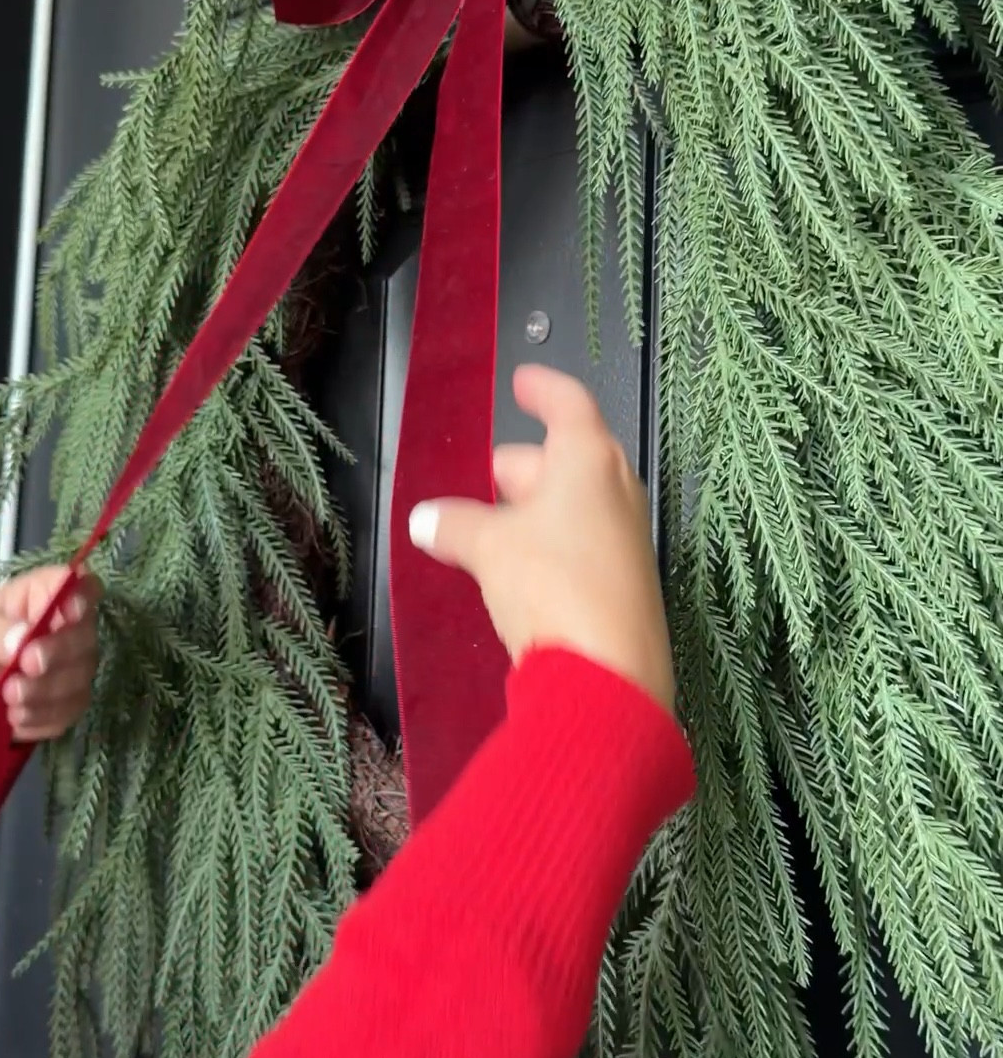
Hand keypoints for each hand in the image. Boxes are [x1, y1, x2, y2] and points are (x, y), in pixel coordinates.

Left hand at [0, 568, 99, 747]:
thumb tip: (24, 637)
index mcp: (37, 598)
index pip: (79, 586)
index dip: (83, 597)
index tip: (67, 616)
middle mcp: (59, 630)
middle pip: (85, 635)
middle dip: (57, 653)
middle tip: (24, 665)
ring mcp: (65, 668)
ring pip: (81, 677)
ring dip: (45, 691)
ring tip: (7, 697)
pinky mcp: (62, 704)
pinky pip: (71, 711)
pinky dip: (42, 717)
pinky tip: (13, 717)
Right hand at [408, 365, 674, 711]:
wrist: (608, 676)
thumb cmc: (555, 587)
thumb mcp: (487, 547)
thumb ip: (454, 524)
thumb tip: (428, 519)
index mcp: (590, 460)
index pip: (568, 404)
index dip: (541, 388)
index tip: (523, 381)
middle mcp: (618, 490)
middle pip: (567, 458)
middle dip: (522, 466)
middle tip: (483, 477)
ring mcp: (628, 538)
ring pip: (574, 505)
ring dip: (533, 511)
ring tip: (490, 530)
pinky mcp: (627, 584)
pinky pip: (583, 545)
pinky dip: (550, 545)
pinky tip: (519, 572)